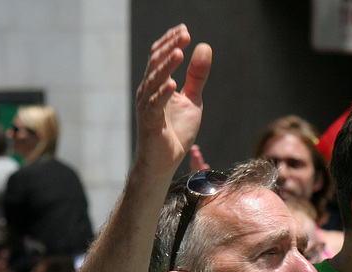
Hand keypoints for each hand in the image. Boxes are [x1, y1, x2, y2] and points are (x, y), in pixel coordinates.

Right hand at [134, 24, 212, 176]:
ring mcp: (147, 106)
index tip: (185, 31)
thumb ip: (197, 76)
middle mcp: (148, 91)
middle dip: (170, 48)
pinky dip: (163, 94)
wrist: (165, 161)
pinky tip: (171, 84)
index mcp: (157, 84)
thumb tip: (204, 47)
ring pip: (154, 81)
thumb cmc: (175, 132)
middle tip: (185, 35)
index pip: (161, 56)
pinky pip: (155, 105)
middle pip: (156, 63)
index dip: (171, 42)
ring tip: (179, 53)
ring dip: (167, 66)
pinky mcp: (149, 122)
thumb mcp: (192, 100)